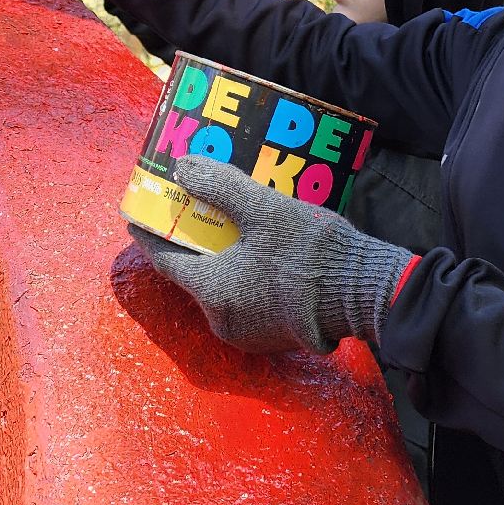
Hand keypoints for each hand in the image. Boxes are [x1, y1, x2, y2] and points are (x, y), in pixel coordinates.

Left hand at [131, 156, 411, 354]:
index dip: (149, 234)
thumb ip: (220, 186)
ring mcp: (250, 334)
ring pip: (223, 289)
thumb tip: (183, 167)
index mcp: (213, 291)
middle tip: (196, 211)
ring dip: (223, 260)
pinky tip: (261, 253)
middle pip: (195, 275)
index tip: (137, 215)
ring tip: (233, 228)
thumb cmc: (311, 251)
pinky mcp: (276, 337)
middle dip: (194, 243)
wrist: (366, 293)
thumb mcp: (264, 209)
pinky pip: (248, 301)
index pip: (165, 260)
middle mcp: (223, 320)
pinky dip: (245, 276)